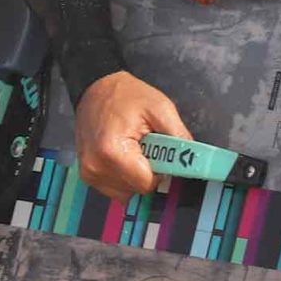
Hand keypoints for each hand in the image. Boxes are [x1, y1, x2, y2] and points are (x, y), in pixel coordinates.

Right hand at [75, 71, 194, 200]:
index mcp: (112, 152)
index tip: (159, 152)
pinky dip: (123, 176)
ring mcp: (89, 173)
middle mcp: (96, 167)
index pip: (146, 184)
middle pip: (135, 190)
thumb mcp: (160, 106)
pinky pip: (114, 188)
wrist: (96, 87)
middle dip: (146, 172)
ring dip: (134, 176)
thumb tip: (194, 160)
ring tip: (133, 148)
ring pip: (125, 193)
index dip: (158, 170)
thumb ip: (178, 135)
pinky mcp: (87, 174)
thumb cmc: (127, 95)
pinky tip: (123, 155)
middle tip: (145, 146)